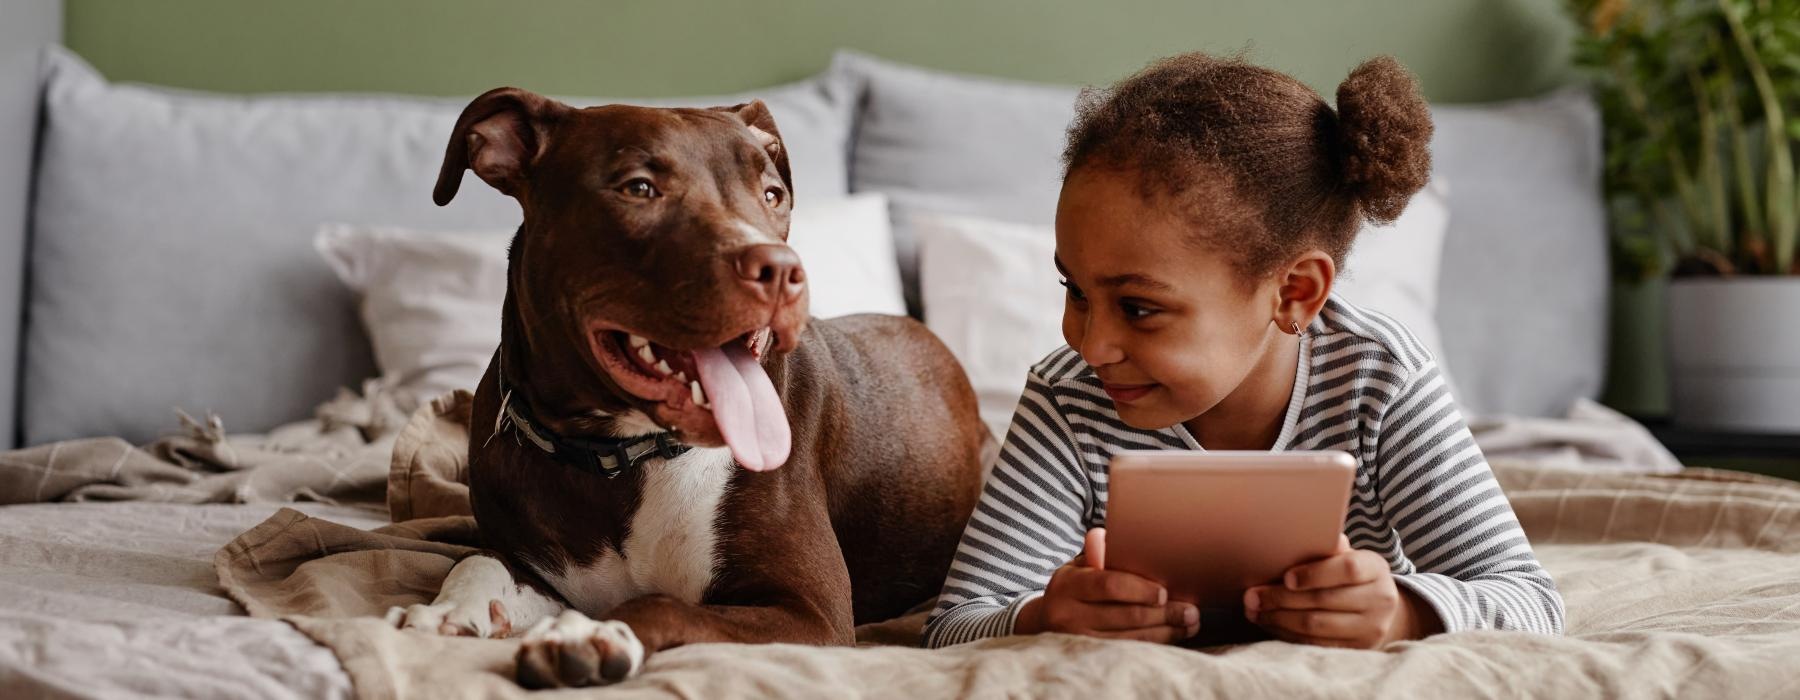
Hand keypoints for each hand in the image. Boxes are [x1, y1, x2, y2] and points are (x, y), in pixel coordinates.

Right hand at [1016, 528, 1199, 642]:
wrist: (1046, 621)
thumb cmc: (1074, 587)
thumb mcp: (1079, 566)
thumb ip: (1098, 553)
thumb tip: (1110, 534)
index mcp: (1067, 584)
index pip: (1108, 585)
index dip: (1139, 590)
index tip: (1164, 593)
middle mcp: (1067, 614)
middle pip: (1125, 615)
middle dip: (1164, 614)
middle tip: (1191, 611)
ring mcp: (1077, 640)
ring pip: (1130, 638)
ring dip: (1166, 632)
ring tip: (1190, 624)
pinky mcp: (1088, 657)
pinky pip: (1128, 651)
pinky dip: (1155, 644)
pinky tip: (1174, 636)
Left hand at [1243, 534, 1442, 647]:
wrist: (1377, 608)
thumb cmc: (1349, 575)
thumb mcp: (1344, 556)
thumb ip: (1326, 548)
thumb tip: (1298, 534)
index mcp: (1375, 568)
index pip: (1347, 569)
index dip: (1314, 573)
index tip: (1286, 577)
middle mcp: (1380, 599)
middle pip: (1324, 600)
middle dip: (1281, 598)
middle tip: (1251, 596)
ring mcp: (1371, 628)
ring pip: (1316, 626)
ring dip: (1278, 618)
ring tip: (1254, 610)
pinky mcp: (1357, 649)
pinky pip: (1315, 644)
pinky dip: (1287, 634)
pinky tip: (1269, 623)